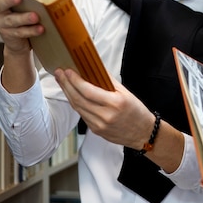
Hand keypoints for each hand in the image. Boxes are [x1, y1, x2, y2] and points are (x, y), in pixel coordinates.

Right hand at [0, 0, 42, 53]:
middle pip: (0, 4)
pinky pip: (21, 32)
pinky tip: (40, 28)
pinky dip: (31, 30)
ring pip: (12, 20)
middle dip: (8, 0)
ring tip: (35, 16)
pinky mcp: (11, 35)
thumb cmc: (20, 15)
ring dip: (24, 18)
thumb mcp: (21, 3)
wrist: (17, 41)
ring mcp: (2, 24)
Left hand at [54, 68, 184, 171]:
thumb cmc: (137, 111)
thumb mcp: (126, 93)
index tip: (67, 71)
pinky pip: (83, 115)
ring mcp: (99, 125)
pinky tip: (73, 95)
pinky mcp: (96, 130)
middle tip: (59, 74)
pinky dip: (76, 103)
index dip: (75, 80)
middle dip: (66, 85)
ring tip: (63, 82)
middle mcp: (106, 115)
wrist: (144, 134)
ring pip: (78, 107)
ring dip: (68, 94)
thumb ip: (108, 81)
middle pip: (78, 99)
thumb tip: (94, 69)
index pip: (88, 90)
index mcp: (115, 103)